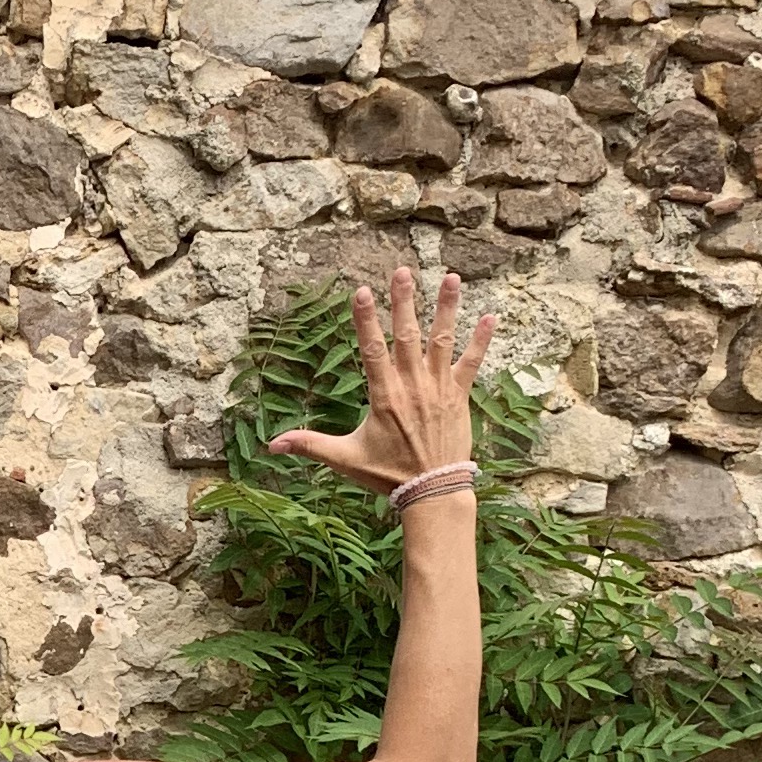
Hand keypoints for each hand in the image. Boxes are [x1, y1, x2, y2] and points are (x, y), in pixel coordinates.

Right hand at [270, 266, 491, 493]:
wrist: (431, 490)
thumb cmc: (386, 474)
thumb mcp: (344, 458)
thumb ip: (309, 445)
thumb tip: (271, 445)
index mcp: (384, 396)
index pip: (372, 349)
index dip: (366, 320)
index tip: (363, 291)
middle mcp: (412, 386)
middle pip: (407, 335)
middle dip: (404, 301)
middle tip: (403, 272)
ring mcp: (438, 388)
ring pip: (442, 340)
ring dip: (447, 307)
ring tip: (451, 278)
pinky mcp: (458, 395)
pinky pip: (471, 362)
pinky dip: (481, 340)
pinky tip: (491, 316)